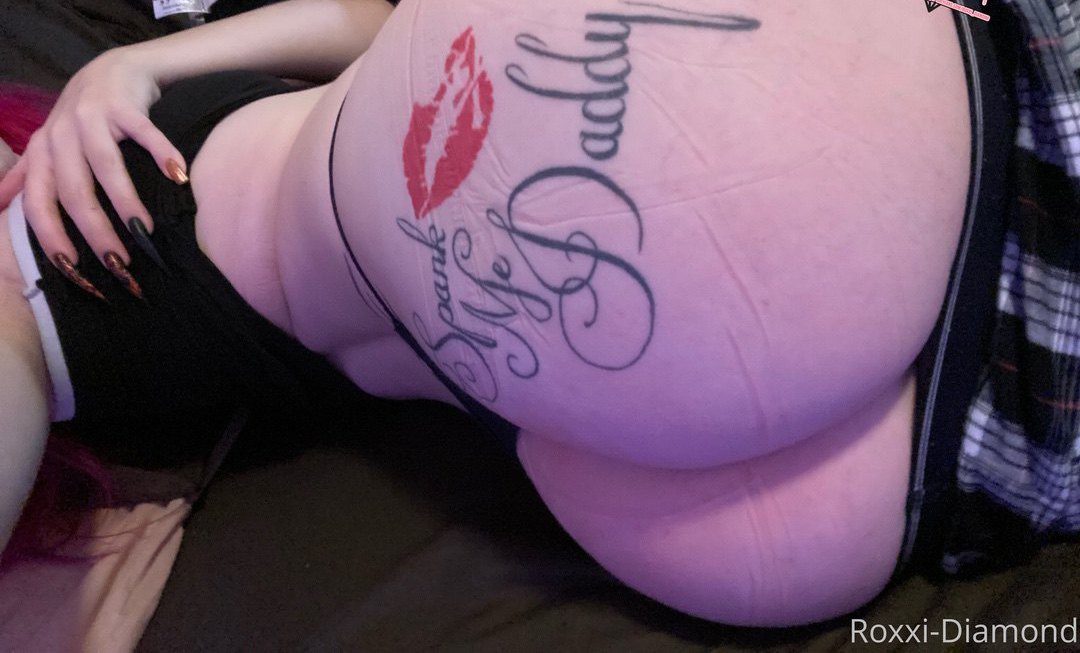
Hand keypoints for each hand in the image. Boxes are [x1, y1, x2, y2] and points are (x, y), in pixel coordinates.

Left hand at [0, 48, 186, 268]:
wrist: (114, 70)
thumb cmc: (83, 117)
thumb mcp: (49, 144)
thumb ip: (26, 175)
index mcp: (42, 150)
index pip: (38, 200)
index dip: (52, 235)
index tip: (74, 267)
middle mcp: (61, 134)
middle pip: (74, 190)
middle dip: (95, 230)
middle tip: (119, 262)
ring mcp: (92, 117)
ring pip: (106, 166)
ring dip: (125, 202)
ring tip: (144, 231)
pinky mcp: (125, 106)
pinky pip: (145, 134)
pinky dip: (162, 154)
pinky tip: (177, 177)